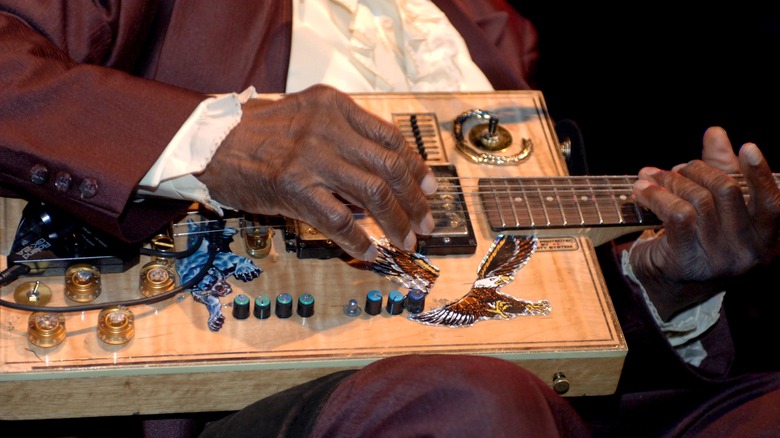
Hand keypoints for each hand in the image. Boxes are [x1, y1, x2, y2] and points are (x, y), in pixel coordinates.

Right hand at [197, 84, 436, 260]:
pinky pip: (338, 219)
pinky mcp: (293, 187)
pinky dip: (359, 240)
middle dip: (415, 200)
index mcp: (335, 106)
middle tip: (426, 222)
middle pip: (389, 168)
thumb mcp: (308, 115)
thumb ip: (345, 132)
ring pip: (372, 194)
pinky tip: (369, 251)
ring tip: (407, 240)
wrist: (210, 143)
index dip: (417, 167)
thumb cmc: (259, 133)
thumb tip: (385, 168)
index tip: (430, 188)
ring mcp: (311, 158)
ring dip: (396, 222)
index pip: (391, 138)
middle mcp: (328, 128)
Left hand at [628, 126, 779, 319]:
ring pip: (699, 200)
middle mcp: (749, 254)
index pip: (772, 204)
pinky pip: (677, 215)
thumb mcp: (714, 206)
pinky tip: (641, 191)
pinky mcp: (689, 262)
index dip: (761, 173)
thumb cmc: (694, 239)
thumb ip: (720, 169)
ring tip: (649, 176)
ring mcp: (720, 261)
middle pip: (728, 191)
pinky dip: (656, 196)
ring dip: (669, 180)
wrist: (663, 283)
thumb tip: (716, 133)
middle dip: (697, 170)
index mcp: (766, 241)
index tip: (747, 147)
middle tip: (675, 168)